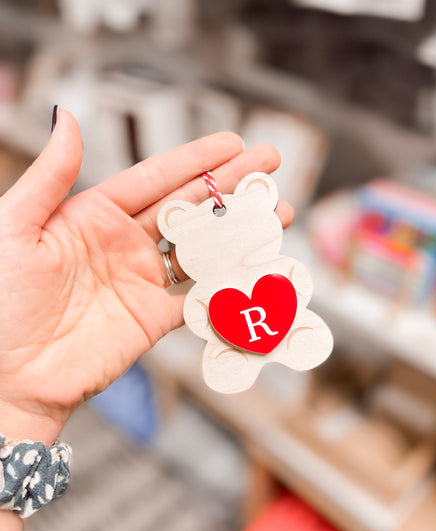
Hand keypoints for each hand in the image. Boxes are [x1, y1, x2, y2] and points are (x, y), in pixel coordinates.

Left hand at [0, 109, 292, 443]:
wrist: (9, 376)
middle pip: (189, 207)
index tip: (233, 143)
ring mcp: (142, 282)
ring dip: (239, 231)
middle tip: (270, 165)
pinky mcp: (153, 319)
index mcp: (93, 215)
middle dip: (231, 184)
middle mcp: (124, 244)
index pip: (155, 178)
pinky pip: (198, 298)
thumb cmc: (0, 302)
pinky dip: (227, 286)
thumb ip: (49, 177)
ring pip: (201, 248)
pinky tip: (255, 269)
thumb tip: (67, 117)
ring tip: (276, 212)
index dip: (196, 159)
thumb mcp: (14, 229)